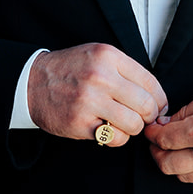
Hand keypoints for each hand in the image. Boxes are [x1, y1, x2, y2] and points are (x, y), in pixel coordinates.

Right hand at [27, 44, 167, 145]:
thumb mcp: (97, 55)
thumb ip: (125, 70)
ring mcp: (89, 100)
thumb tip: (156, 96)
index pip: (150, 82)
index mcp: (108, 56)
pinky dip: (116, 138)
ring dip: (132, 128)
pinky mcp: (80, 122)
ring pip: (133, 124)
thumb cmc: (70, 70)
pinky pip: (114, 138)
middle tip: (143, 118)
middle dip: (149, 116)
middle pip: (146, 105)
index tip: (159, 107)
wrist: (32, 82)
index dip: (160, 99)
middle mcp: (100, 77)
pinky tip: (108, 129)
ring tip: (123, 123)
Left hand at [144, 82, 192, 182]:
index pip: (164, 138)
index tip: (151, 127)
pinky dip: (186, 169)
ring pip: (179, 175)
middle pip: (166, 163)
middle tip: (155, 140)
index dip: (152, 133)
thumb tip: (168, 121)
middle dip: (155, 151)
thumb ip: (188, 109)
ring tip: (169, 149)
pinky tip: (187, 156)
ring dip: (169, 163)